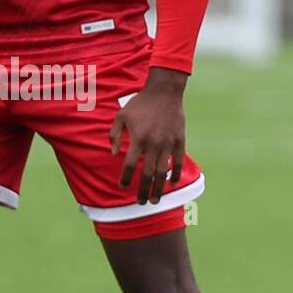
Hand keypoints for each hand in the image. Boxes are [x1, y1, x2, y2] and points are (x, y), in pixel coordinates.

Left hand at [109, 66, 187, 204]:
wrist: (164, 91)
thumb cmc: (140, 103)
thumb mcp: (121, 116)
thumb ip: (114, 135)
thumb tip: (113, 155)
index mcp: (137, 138)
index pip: (130, 165)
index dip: (126, 178)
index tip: (123, 187)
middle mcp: (153, 143)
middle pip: (147, 174)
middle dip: (143, 191)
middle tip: (140, 202)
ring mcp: (168, 142)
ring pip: (163, 171)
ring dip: (159, 188)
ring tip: (155, 200)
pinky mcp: (179, 140)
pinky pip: (178, 161)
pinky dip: (176, 174)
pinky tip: (172, 183)